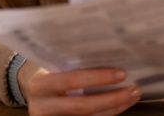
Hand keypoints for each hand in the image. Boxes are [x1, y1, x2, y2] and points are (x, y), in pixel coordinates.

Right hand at [18, 61, 140, 115]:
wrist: (29, 87)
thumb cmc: (47, 68)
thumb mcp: (52, 62)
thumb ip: (73, 62)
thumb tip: (112, 54)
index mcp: (40, 85)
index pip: (71, 80)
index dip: (97, 78)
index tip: (122, 74)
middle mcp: (42, 107)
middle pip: (83, 107)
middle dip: (112, 99)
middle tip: (134, 89)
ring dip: (115, 108)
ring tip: (133, 95)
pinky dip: (107, 113)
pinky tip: (120, 104)